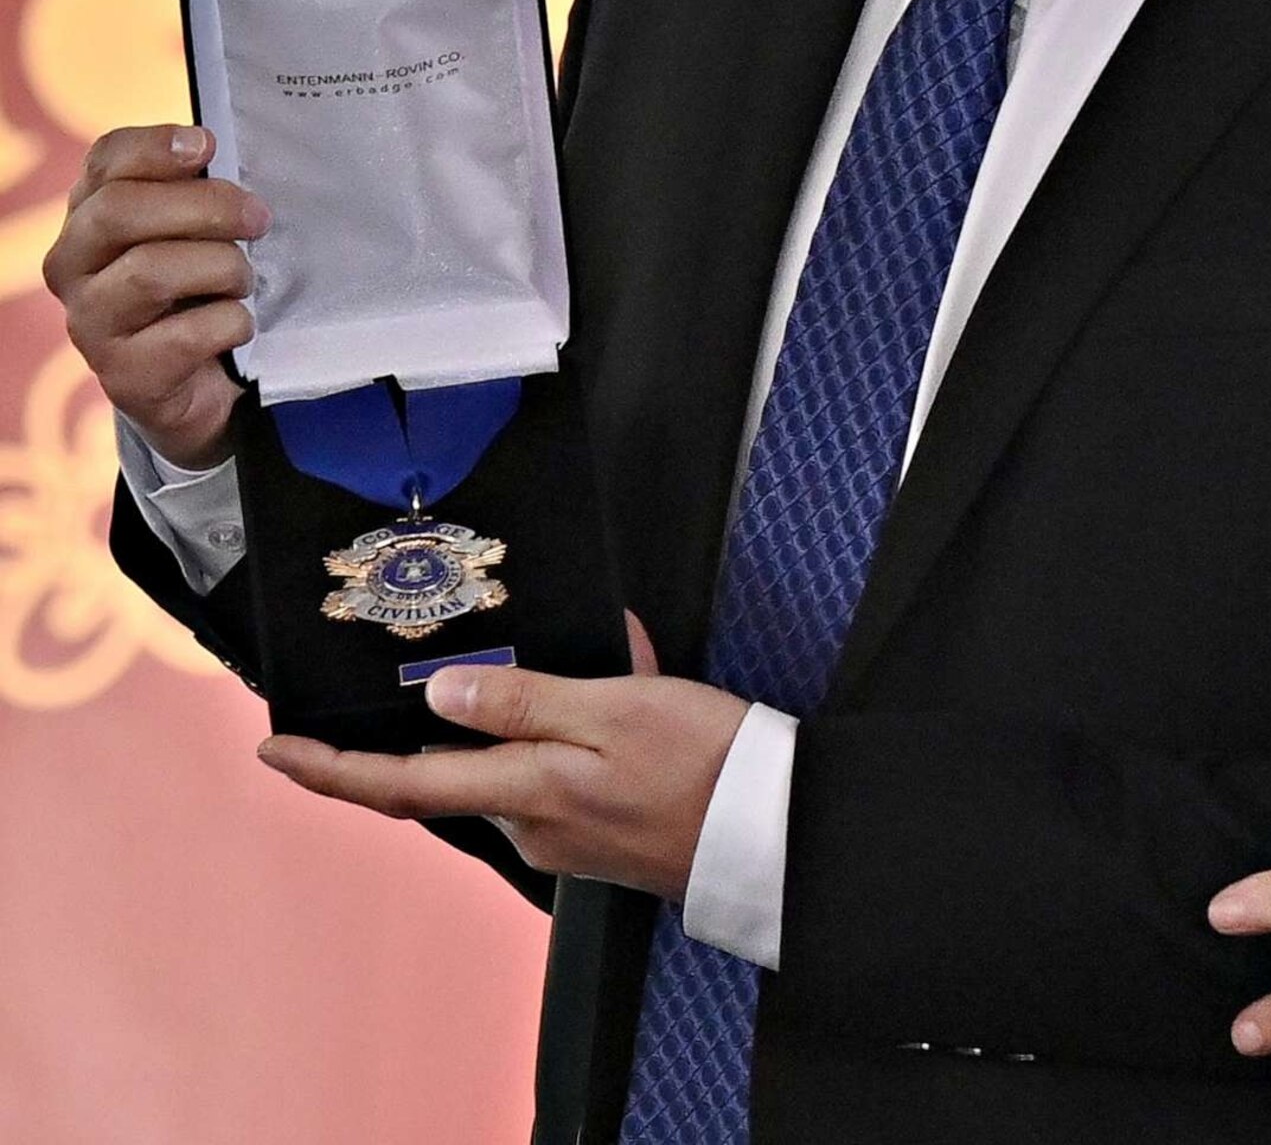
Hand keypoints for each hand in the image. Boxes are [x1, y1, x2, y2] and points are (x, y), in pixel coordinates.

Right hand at [47, 125, 266, 469]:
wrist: (201, 383)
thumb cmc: (202, 288)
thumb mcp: (199, 232)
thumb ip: (198, 191)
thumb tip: (215, 148)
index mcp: (91, 216)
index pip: (105, 161)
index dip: (155, 146)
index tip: (207, 146)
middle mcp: (72, 266)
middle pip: (118, 211)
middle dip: (204, 207)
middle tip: (258, 219)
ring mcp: (90, 323)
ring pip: (150, 272)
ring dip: (222, 269)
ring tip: (244, 281)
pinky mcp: (123, 374)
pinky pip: (186, 335)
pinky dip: (230, 323)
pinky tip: (238, 326)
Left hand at [256, 613, 748, 896]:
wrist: (773, 828)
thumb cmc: (703, 760)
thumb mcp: (615, 708)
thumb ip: (523, 701)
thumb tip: (437, 699)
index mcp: (523, 792)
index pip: (402, 784)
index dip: (332, 770)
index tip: (275, 751)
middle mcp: (529, 823)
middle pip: (454, 771)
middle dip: (444, 721)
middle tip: (448, 658)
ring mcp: (563, 834)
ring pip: (509, 766)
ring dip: (523, 716)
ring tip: (586, 662)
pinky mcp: (597, 833)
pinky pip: (556, 772)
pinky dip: (567, 729)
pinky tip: (618, 692)